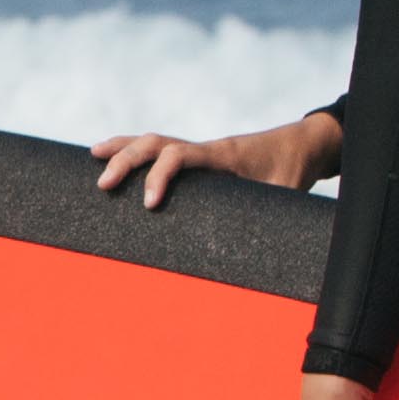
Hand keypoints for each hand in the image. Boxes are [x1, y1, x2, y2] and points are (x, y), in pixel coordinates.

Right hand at [93, 111, 340, 210]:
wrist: (304, 146)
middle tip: (104, 186)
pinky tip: (118, 159)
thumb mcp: (284, 197)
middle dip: (126, 161)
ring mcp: (200, 151)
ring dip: (124, 148)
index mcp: (222, 156)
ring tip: (95, 158)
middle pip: (156, 142)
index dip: (160, 176)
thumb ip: (269, 220)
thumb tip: (260, 259)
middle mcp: (206, 149)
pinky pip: (162, 150)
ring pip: (155, 140)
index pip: (180, 154)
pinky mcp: (199, 157)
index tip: (149, 205)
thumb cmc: (293, 172)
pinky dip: (137, 152)